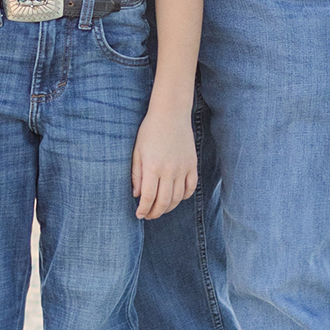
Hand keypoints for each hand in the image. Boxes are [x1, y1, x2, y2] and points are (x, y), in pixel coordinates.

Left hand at [132, 105, 197, 220]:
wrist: (170, 114)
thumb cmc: (149, 131)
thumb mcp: (137, 151)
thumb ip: (136, 175)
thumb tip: (137, 195)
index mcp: (152, 167)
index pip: (148, 197)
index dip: (143, 210)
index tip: (139, 215)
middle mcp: (169, 170)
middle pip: (164, 202)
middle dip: (155, 213)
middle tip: (149, 215)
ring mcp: (183, 168)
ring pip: (178, 198)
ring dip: (168, 207)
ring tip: (160, 208)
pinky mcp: (192, 165)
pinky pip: (191, 188)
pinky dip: (184, 197)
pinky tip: (176, 198)